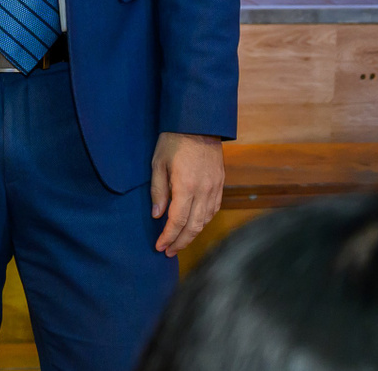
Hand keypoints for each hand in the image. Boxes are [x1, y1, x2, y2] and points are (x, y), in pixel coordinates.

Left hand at [151, 132, 223, 255]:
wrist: (198, 124)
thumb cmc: (173, 142)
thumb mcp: (158, 164)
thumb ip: (158, 191)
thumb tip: (157, 215)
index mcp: (186, 186)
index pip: (177, 220)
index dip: (169, 236)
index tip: (160, 246)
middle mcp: (203, 191)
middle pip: (193, 226)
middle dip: (180, 242)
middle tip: (168, 252)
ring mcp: (214, 188)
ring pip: (205, 220)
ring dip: (192, 235)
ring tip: (179, 243)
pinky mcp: (220, 184)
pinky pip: (213, 210)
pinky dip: (203, 222)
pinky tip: (194, 226)